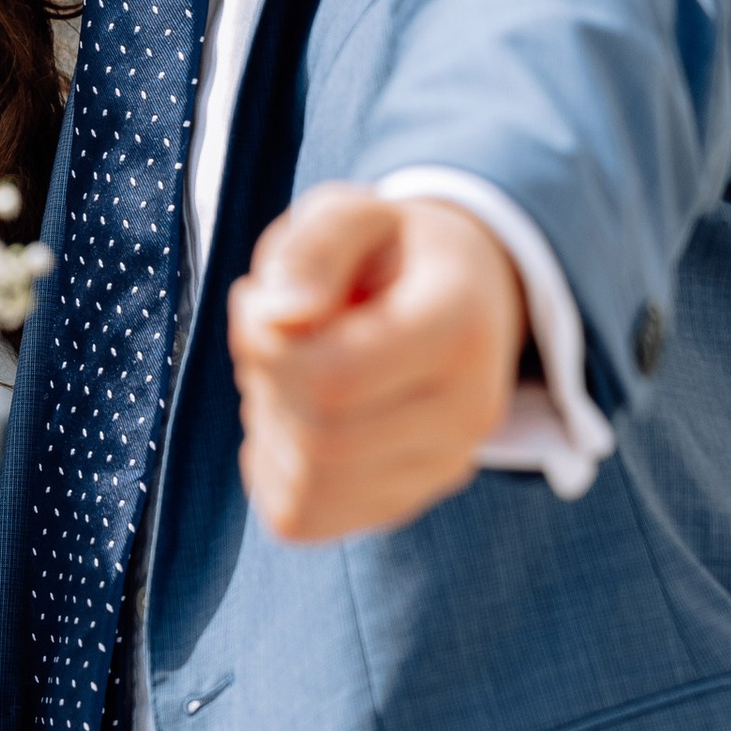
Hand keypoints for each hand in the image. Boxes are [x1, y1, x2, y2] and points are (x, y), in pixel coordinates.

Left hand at [227, 189, 525, 543]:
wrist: (457, 295)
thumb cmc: (390, 251)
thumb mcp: (352, 212)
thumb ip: (312, 248)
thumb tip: (278, 319)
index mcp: (460, 328)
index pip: (335, 380)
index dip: (265, 346)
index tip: (262, 302)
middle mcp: (468, 413)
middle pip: (320, 440)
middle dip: (265, 386)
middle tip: (268, 335)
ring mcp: (442, 468)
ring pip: (306, 490)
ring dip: (266, 428)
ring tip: (286, 373)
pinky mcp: (406, 502)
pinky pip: (303, 518)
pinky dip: (273, 471)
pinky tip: (289, 419)